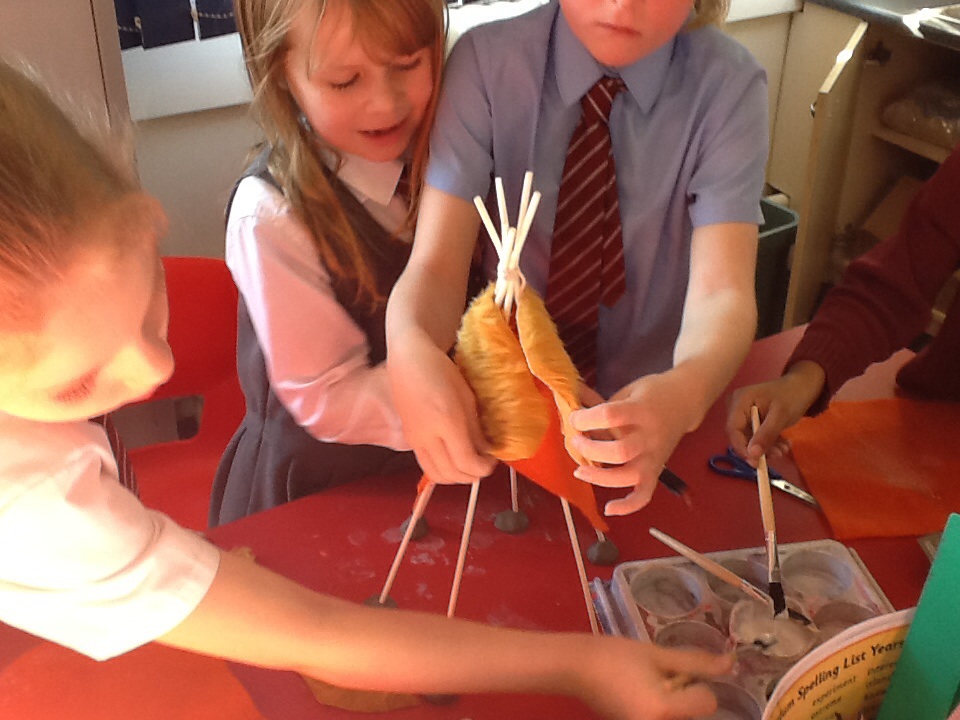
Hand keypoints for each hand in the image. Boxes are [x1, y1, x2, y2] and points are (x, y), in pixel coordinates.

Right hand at [388, 338, 495, 484]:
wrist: (408, 361)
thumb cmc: (441, 371)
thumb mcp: (467, 398)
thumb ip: (476, 430)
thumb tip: (486, 452)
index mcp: (447, 422)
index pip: (467, 463)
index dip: (484, 468)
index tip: (493, 460)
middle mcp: (428, 436)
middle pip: (452, 474)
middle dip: (472, 476)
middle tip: (483, 464)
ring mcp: (415, 440)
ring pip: (437, 475)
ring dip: (456, 477)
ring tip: (468, 463)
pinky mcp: (409, 440)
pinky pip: (426, 465)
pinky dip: (443, 469)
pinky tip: (452, 455)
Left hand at [568, 373, 693, 515]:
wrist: (685, 401)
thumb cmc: (651, 394)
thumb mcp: (628, 392)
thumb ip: (603, 405)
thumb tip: (571, 413)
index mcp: (641, 410)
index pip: (610, 415)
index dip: (586, 418)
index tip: (574, 418)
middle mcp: (649, 436)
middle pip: (619, 451)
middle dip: (590, 449)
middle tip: (576, 441)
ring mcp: (654, 457)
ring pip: (629, 476)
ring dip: (600, 477)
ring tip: (579, 470)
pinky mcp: (656, 471)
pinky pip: (644, 495)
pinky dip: (627, 506)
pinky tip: (608, 508)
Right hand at [576, 637, 733, 719]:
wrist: (576, 668)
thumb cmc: (615, 656)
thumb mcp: (657, 655)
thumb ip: (696, 662)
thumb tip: (731, 662)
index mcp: (664, 711)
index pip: (708, 703)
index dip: (696, 683)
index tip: (675, 671)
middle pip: (693, 713)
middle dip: (684, 695)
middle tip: (659, 677)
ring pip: (678, 717)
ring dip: (673, 702)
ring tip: (648, 684)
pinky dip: (659, 709)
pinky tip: (639, 693)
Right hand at [726, 360, 826, 463]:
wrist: (803, 386)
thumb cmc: (792, 395)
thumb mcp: (780, 415)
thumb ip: (766, 435)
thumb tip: (752, 455)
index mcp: (740, 400)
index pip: (733, 428)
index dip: (742, 447)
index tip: (755, 462)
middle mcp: (737, 407)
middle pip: (740, 435)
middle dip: (758, 449)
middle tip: (777, 455)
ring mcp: (744, 414)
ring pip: (749, 439)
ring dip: (766, 448)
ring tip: (784, 449)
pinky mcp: (752, 420)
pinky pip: (756, 437)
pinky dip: (769, 443)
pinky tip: (783, 444)